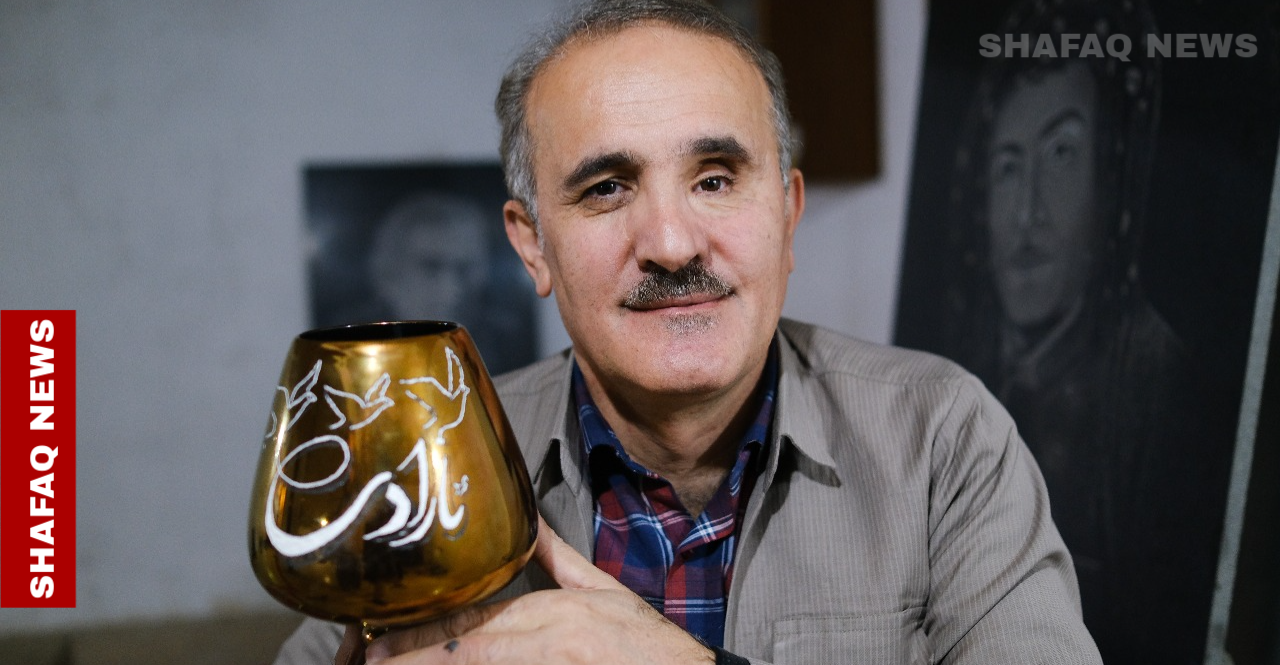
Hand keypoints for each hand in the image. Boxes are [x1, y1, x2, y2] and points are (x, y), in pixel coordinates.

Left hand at [358, 515, 714, 663]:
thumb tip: (528, 519)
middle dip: (415, 653)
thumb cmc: (650, 645)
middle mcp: (551, 635)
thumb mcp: (605, 591)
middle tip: (372, 657)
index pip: (475, 619)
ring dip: (435, 664)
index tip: (381, 639)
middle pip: (469, 645)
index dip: (423, 631)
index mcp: (556, 608)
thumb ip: (559, 558)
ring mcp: (557, 664)